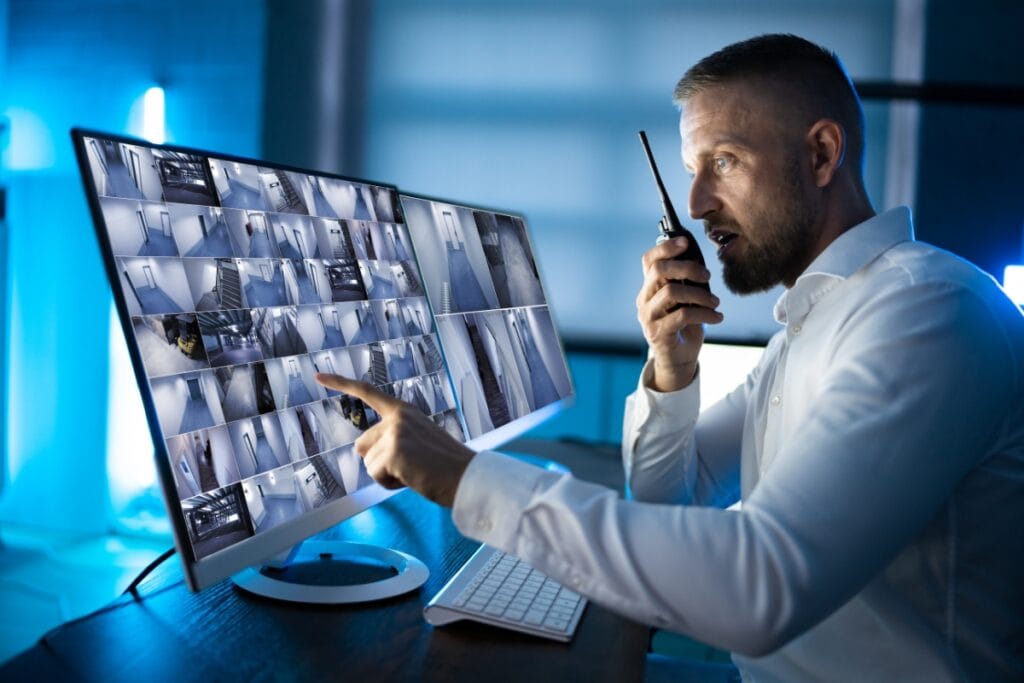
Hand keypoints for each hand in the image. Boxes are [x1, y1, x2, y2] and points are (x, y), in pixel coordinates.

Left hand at [315, 373, 474, 506]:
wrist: (467, 477)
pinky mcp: (392, 452)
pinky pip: (375, 475)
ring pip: (368, 463)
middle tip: (409, 466)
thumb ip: (393, 438)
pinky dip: (389, 484)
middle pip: (362, 444)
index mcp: (405, 411)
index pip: (368, 392)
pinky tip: (411, 479)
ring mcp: (394, 433)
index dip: (341, 384)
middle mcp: (397, 417)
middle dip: (377, 461)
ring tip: (414, 473)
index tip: (319, 377)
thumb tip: (364, 451)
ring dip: (385, 475)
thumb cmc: (446, 465)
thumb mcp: (419, 440)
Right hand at [636, 236, 722, 391]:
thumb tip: (699, 260)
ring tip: (715, 302)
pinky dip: (704, 314)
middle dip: (687, 268)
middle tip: (707, 275)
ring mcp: (648, 317)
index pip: (648, 260)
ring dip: (700, 294)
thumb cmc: (684, 326)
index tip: (686, 242)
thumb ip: (687, 281)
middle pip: (659, 272)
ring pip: (672, 292)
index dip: (666, 247)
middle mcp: (644, 299)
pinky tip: (717, 317)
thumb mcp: (686, 299)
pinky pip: (682, 315)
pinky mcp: (657, 333)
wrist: (679, 359)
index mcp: (649, 287)